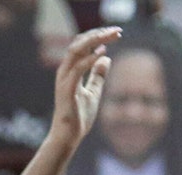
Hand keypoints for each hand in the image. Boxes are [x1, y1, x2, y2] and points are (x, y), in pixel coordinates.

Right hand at [49, 26, 119, 145]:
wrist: (68, 137)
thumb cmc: (78, 117)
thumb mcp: (93, 92)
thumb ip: (98, 76)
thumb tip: (106, 59)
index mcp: (70, 71)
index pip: (82, 46)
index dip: (98, 36)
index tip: (115, 33)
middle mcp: (65, 72)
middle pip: (79, 43)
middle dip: (98, 34)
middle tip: (117, 31)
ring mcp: (64, 80)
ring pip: (75, 51)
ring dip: (94, 41)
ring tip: (110, 36)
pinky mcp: (66, 90)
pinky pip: (77, 69)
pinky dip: (89, 59)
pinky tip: (102, 53)